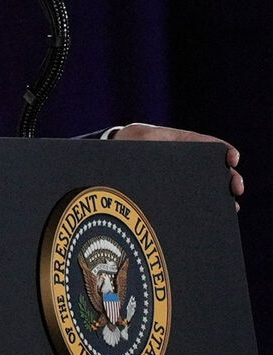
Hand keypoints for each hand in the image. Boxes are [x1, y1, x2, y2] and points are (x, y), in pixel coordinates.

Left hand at [113, 123, 243, 209]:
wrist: (118, 153)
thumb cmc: (131, 142)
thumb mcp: (140, 138)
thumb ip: (150, 141)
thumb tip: (157, 152)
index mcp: (184, 143)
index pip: (211, 145)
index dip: (226, 151)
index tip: (233, 158)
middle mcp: (189, 161)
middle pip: (216, 169)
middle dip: (231, 178)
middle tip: (237, 187)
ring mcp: (185, 178)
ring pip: (210, 187)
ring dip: (223, 196)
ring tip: (232, 207)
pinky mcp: (177, 192)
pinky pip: (196, 200)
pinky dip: (208, 207)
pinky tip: (216, 216)